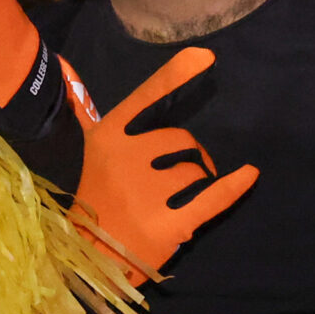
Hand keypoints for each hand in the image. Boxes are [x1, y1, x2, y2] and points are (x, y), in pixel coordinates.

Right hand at [67, 46, 258, 276]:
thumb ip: (85, 109)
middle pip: (182, 139)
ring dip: (198, 178)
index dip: (176, 75)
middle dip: (188, 154)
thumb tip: (65, 64)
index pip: (147, 97)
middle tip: (177, 176)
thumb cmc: (97, 200)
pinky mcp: (173, 222)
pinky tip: (249, 174)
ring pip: (196, 170)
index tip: (206, 56)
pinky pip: (214, 196)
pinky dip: (235, 185)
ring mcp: (152, 191)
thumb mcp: (91, 150)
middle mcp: (130, 157)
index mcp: (109, 137)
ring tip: (181, 196)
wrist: (92, 257)